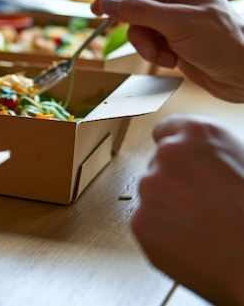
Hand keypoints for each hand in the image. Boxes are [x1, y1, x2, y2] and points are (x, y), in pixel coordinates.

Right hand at [91, 0, 243, 102]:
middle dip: (133, 24)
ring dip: (146, 44)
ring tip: (163, 55)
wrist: (243, 75)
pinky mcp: (172, 39)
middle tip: (112, 31)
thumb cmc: (222, 42)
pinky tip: (172, 60)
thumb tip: (106, 2)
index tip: (96, 8)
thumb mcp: (176, 24)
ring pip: (139, 27)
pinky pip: (148, 42)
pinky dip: (155, 53)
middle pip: (135, 3)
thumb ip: (139, 11)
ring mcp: (174, 19)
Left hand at [131, 114, 243, 305]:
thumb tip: (203, 157)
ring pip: (152, 196)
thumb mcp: (243, 161)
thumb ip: (213, 152)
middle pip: (159, 167)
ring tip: (202, 227)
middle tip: (203, 205)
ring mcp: (150, 187)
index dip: (174, 149)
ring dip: (168, 208)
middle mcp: (168, 155)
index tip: (177, 160)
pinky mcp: (140, 221)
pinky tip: (191, 243)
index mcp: (198, 134)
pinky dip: (162, 234)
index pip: (166, 130)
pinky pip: (147, 224)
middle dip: (174, 184)